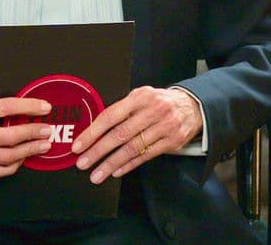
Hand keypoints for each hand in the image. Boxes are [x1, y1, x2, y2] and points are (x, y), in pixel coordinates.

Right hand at [0, 96, 54, 178]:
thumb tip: (18, 108)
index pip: (5, 107)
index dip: (28, 107)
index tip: (44, 107)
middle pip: (8, 136)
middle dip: (32, 133)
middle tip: (47, 130)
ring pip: (4, 157)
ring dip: (27, 151)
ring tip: (41, 146)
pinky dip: (11, 167)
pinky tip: (21, 160)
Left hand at [70, 86, 202, 183]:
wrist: (192, 106)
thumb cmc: (158, 102)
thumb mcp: (141, 97)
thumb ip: (121, 110)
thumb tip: (94, 129)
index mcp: (140, 97)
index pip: (111, 116)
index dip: (93, 132)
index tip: (79, 145)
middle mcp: (153, 110)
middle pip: (120, 134)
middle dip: (98, 151)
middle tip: (83, 163)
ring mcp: (164, 127)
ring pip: (132, 148)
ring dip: (111, 163)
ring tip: (96, 174)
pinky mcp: (172, 141)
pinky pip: (146, 156)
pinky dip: (129, 165)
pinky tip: (116, 172)